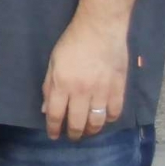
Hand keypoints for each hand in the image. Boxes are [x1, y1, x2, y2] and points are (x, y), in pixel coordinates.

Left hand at [42, 14, 128, 140]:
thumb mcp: (53, 63)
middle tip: (71, 137)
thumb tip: (46, 110)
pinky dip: (109, 120)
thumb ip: (48, 87)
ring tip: (87, 132)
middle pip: (76, 123)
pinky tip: (103, 119)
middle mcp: (81, 92)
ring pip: (96, 122)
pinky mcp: (118, 88)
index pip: (55, 115)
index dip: (53, 128)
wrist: (100, 29)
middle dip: (72, 134)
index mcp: (62, 85)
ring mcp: (102, 91)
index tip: (53, 135)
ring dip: (91, 131)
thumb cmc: (72, 43)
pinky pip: (114, 112)